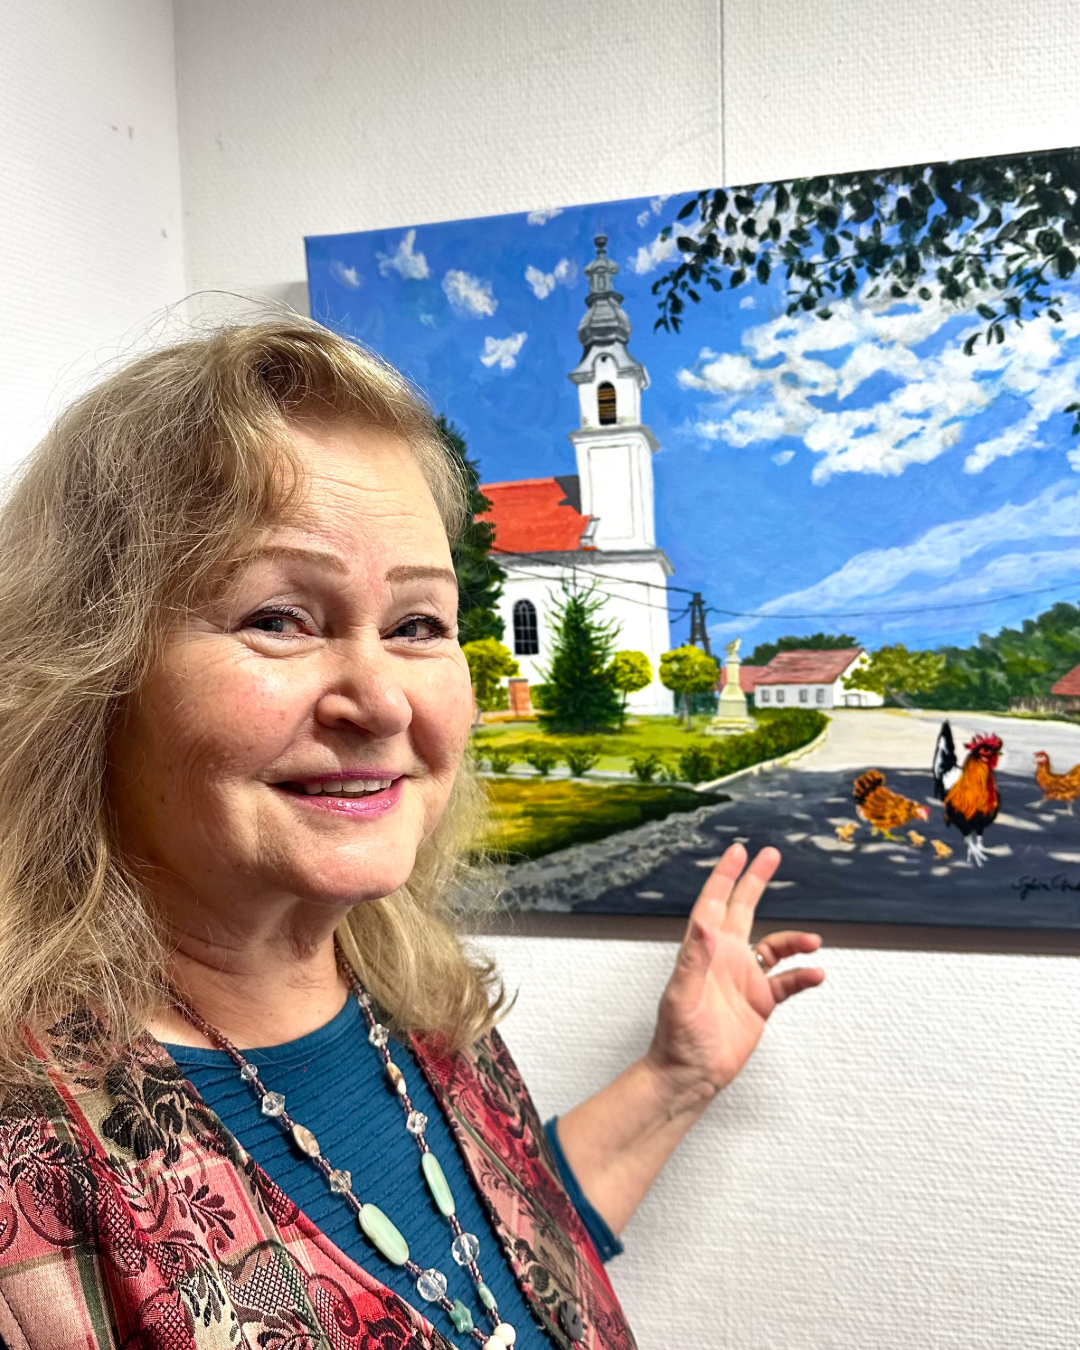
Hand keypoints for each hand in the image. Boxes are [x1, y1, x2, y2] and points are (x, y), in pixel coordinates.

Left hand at [645, 843, 823, 1105]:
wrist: (690, 1076)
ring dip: (794, 939)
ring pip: (774, 945)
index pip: (713, 904)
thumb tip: (704, 922)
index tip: (738, 851)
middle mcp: (725, 958)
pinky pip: (787, 981)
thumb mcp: (682, 996)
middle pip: (743, 909)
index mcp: (703, 951)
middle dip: (755, 882)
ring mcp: (744, 979)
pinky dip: (803, 975)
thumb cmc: (677, 1038)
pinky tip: (816, 973)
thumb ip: (694, 958)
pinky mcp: (760, 1002)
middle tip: (770, 854)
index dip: (725, 876)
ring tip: (813, 940)